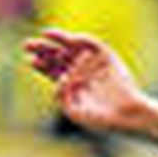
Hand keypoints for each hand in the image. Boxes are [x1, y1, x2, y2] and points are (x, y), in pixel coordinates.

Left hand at [23, 29, 143, 135]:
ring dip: (58, 40)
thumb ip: (61, 96)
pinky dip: (80, 39)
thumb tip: (58, 78)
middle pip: (59, 56)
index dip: (42, 65)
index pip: (53, 71)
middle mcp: (82, 72)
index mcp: (74, 86)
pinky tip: (67, 38)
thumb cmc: (103, 120)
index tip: (31, 61)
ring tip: (44, 36)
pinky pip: (92, 43)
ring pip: (72, 47)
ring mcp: (95, 63)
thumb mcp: (75, 112)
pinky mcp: (108, 57)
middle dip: (43, 50)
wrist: (129, 116)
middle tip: (28, 45)